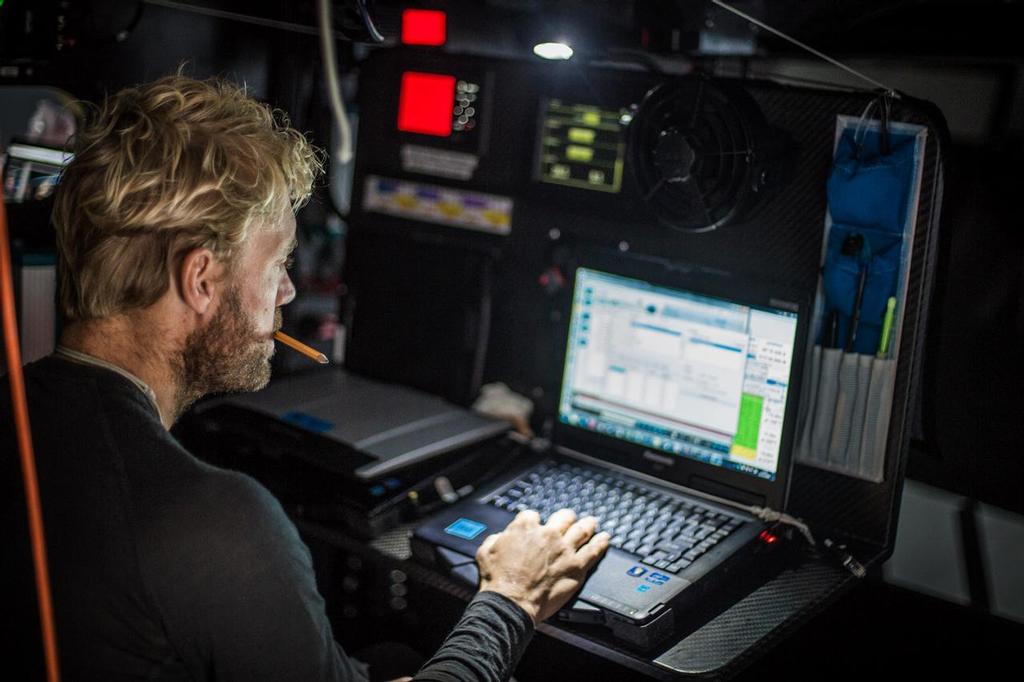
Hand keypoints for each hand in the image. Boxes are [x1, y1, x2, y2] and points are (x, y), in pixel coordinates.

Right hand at [476, 508, 610, 624]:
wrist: (511, 603)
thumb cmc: (498, 581)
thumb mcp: (486, 551)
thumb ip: (496, 538)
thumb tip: (501, 537)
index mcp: (525, 527)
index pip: (533, 515)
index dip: (534, 521)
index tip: (535, 526)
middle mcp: (548, 534)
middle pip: (563, 517)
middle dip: (566, 517)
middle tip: (570, 518)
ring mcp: (565, 550)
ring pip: (582, 530)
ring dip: (588, 524)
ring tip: (592, 522)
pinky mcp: (576, 567)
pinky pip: (594, 551)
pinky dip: (601, 543)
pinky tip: (606, 538)